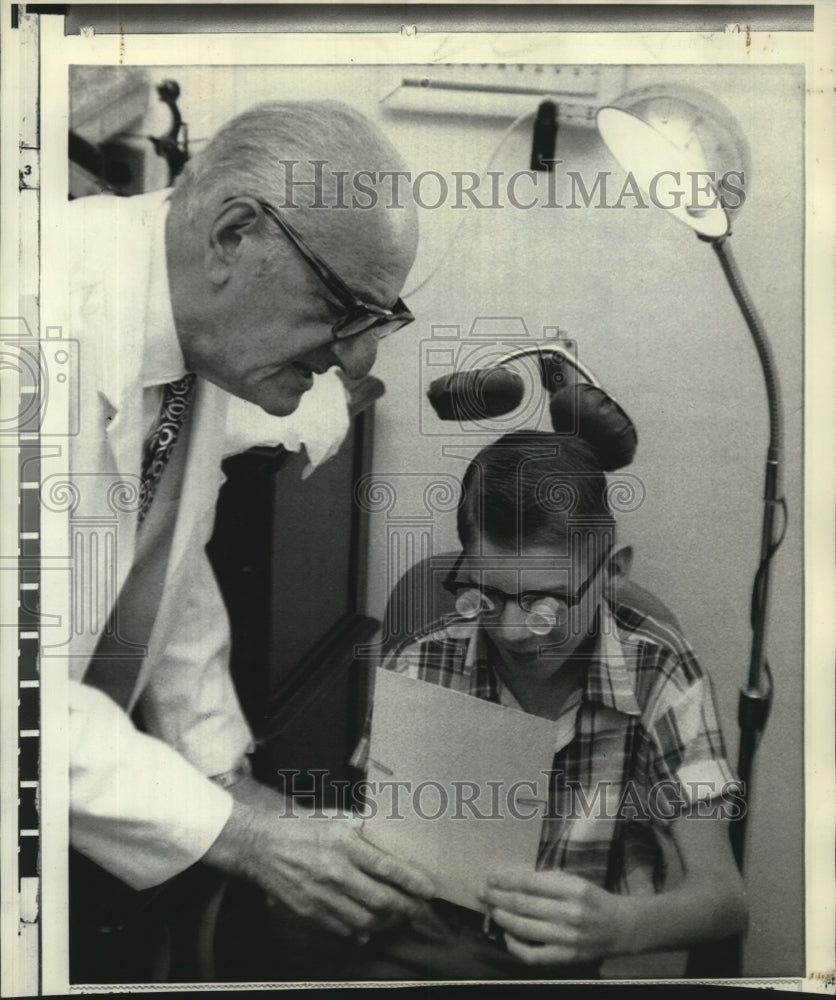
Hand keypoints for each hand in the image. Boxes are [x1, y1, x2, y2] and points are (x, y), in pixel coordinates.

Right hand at [204, 781, 435, 938]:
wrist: (260, 846)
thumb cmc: (301, 827)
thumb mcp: (334, 817)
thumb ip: (362, 827)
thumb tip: (389, 836)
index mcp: (343, 843)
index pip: (386, 867)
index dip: (411, 881)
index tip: (429, 888)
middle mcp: (335, 872)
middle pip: (380, 899)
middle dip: (406, 907)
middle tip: (419, 907)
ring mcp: (322, 895)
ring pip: (365, 919)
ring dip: (387, 921)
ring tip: (399, 916)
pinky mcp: (311, 911)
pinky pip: (343, 927)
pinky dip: (362, 929)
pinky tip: (372, 924)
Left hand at [482, 869, 631, 964]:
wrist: (621, 928)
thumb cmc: (593, 899)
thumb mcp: (574, 881)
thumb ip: (547, 880)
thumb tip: (511, 879)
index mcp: (573, 889)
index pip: (530, 882)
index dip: (507, 879)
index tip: (491, 876)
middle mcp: (570, 913)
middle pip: (524, 904)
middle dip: (498, 897)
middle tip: (482, 892)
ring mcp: (567, 938)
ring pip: (524, 928)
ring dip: (503, 918)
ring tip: (492, 910)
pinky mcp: (566, 958)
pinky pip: (533, 955)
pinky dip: (515, 946)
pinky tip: (508, 935)